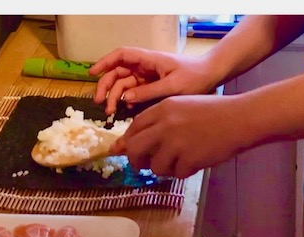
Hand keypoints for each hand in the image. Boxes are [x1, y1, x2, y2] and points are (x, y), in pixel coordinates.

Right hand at [90, 47, 218, 114]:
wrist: (212, 77)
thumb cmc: (195, 77)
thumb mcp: (173, 86)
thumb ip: (149, 92)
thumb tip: (126, 98)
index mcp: (149, 60)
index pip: (122, 56)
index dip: (105, 62)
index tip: (92, 74)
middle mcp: (145, 67)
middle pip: (117, 72)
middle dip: (106, 86)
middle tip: (100, 103)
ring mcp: (147, 77)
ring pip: (123, 85)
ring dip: (114, 97)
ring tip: (111, 112)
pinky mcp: (150, 87)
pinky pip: (133, 94)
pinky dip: (126, 102)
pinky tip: (126, 112)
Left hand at [112, 94, 251, 178]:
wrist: (241, 118)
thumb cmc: (213, 112)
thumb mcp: (182, 107)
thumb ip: (157, 123)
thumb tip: (124, 144)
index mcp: (163, 108)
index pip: (133, 127)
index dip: (129, 141)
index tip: (131, 149)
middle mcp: (165, 124)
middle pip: (135, 149)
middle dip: (135, 160)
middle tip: (143, 165)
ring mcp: (176, 142)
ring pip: (155, 166)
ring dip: (165, 168)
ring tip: (180, 160)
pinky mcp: (188, 158)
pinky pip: (177, 173)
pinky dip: (185, 171)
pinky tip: (197, 160)